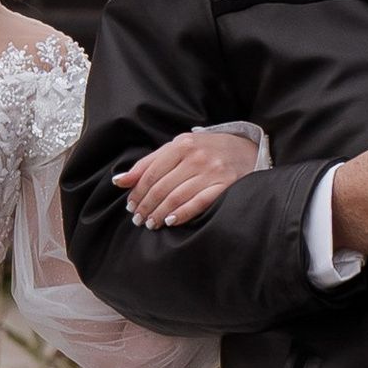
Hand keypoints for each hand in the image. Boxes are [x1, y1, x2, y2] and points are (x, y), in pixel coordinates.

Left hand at [116, 127, 260, 228]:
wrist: (248, 148)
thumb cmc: (207, 150)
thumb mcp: (178, 148)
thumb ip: (149, 163)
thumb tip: (119, 181)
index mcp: (182, 144)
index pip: (151, 173)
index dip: (137, 193)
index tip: (131, 206)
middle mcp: (196, 156)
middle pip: (161, 187)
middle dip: (146, 206)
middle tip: (139, 220)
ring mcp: (212, 171)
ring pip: (177, 197)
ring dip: (160, 213)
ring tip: (151, 224)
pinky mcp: (226, 185)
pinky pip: (199, 203)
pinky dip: (182, 214)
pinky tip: (171, 221)